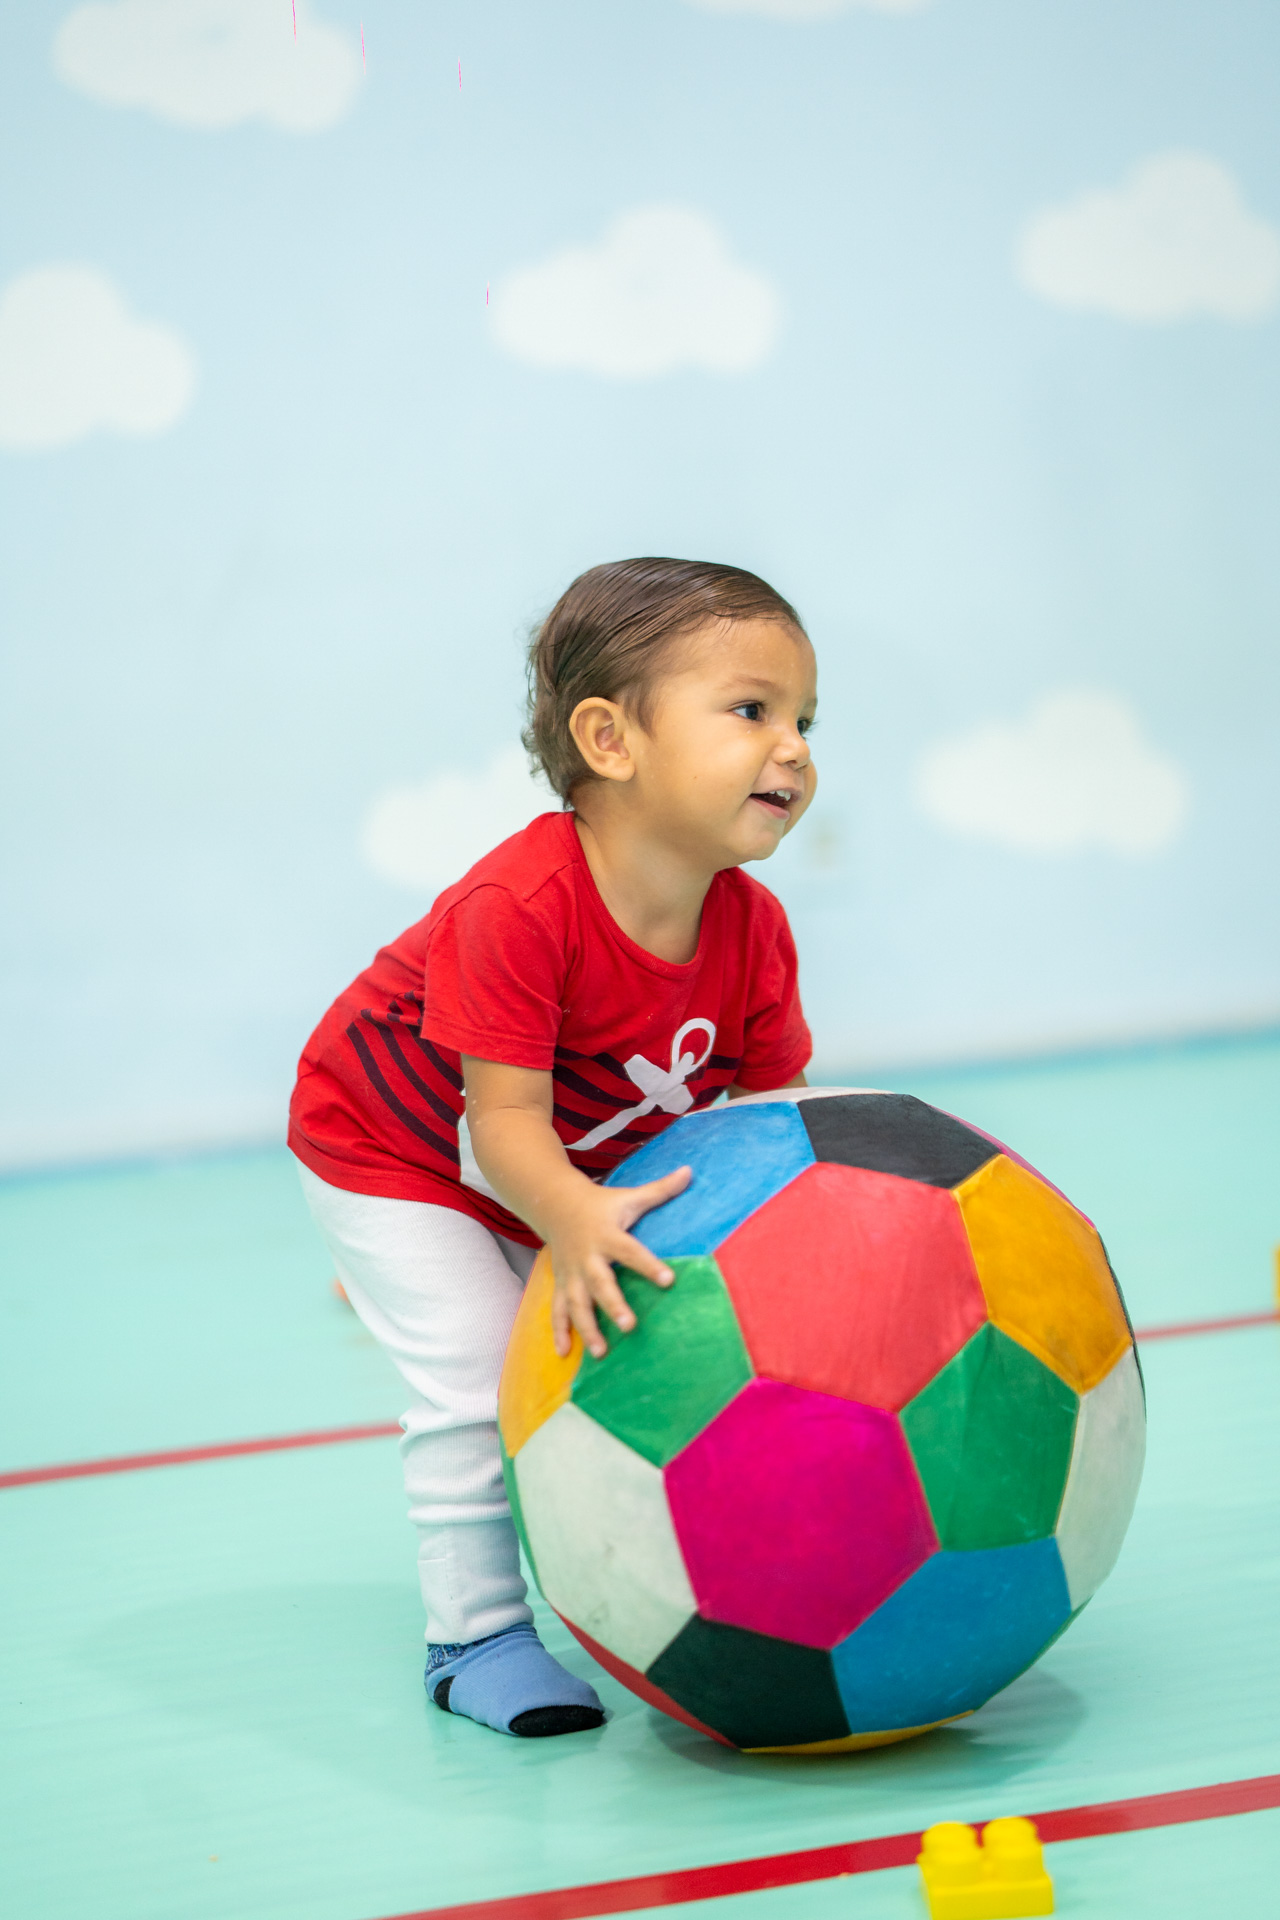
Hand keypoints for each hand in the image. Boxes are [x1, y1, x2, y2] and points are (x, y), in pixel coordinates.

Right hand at [547, 1166, 691, 1358]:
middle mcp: (588, 1258)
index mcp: (608, 1236)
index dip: (649, 1265)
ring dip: (587, 1328)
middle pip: (601, 1284)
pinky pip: (558, 1310)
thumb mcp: (630, 1196)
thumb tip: (691, 1171)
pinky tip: (566, 1353)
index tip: (669, 1280)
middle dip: (613, 1306)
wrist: (555, 1204)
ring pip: (577, 1304)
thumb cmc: (602, 1204)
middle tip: (630, 1326)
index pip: (631, 1252)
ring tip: (601, 1352)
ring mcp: (571, 1274)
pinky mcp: (561, 1284)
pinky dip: (559, 1332)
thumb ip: (661, 1190)